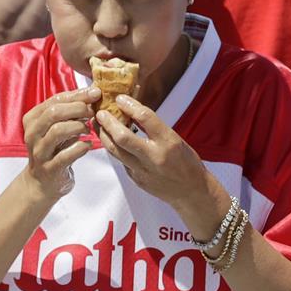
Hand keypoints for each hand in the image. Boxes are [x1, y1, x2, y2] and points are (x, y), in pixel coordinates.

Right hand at [21, 86, 99, 200]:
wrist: (42, 182)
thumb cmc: (54, 149)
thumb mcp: (57, 126)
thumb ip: (70, 110)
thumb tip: (93, 92)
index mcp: (32, 119)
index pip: (54, 100)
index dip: (77, 95)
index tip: (95, 92)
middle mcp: (32, 134)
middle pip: (53, 113)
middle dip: (78, 108)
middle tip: (93, 111)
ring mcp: (39, 152)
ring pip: (58, 131)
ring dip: (79, 127)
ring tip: (89, 129)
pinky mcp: (50, 169)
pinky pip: (66, 155)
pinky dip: (81, 147)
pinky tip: (88, 145)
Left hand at [95, 93, 208, 207]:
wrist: (192, 191)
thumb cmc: (186, 162)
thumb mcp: (175, 139)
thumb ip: (154, 128)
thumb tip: (132, 111)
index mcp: (168, 142)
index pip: (145, 117)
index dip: (129, 105)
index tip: (120, 98)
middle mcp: (154, 156)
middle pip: (122, 137)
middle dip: (108, 122)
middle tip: (100, 113)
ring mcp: (143, 170)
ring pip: (115, 150)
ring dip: (103, 135)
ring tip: (98, 125)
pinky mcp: (137, 179)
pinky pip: (120, 161)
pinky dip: (114, 149)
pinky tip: (111, 141)